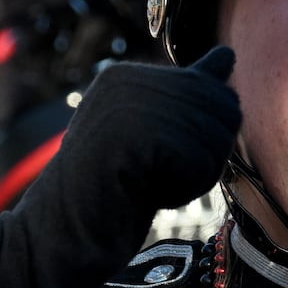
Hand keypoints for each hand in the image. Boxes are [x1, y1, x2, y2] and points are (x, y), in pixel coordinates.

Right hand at [0, 46, 240, 287]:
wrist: (58, 234)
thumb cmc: (107, 189)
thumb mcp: (147, 130)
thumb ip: (187, 96)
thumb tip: (229, 54)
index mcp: (126, 76)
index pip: (213, 88)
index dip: (205, 133)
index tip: (157, 155)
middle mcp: (128, 81)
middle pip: (222, 109)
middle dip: (207, 152)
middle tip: (159, 175)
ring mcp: (131, 107)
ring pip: (215, 138)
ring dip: (196, 175)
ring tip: (149, 184)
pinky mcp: (137, 138)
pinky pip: (202, 163)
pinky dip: (186, 189)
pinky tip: (147, 194)